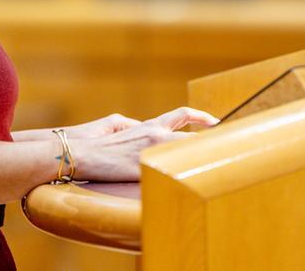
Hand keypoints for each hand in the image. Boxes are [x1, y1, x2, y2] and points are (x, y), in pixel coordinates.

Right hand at [67, 107, 218, 182]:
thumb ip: (131, 125)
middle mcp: (154, 136)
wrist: (77, 153)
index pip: (183, 115)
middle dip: (210, 143)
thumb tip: (137, 126)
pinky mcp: (142, 171)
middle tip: (227, 147)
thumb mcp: (115, 123)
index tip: (216, 123)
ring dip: (196, 162)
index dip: (202, 118)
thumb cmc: (92, 139)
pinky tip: (188, 188)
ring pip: (183, 156)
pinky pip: (166, 174)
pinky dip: (177, 179)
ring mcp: (149, 154)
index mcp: (148, 125)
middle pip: (192, 139)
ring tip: (214, 167)